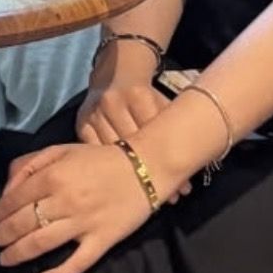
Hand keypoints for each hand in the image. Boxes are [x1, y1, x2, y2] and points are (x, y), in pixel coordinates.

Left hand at [0, 141, 159, 272]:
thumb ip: (31, 163)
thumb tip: (8, 187)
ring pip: (41, 243)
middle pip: (23, 223)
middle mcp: (64, 201)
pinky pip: (76, 264)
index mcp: (53, 177)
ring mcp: (83, 224)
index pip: (15, 199)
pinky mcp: (101, 240)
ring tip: (7, 259)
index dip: (0, 211)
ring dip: (18, 253)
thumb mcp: (61, 150)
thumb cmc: (100, 160)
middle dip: (4, 235)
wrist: (145, 168)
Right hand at [77, 82, 191, 201]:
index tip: (183, 186)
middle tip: (169, 199)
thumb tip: (191, 160)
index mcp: (138, 95)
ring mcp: (95, 114)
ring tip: (150, 199)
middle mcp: (113, 104)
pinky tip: (122, 187)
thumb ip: (170, 125)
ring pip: (113, 154)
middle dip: (153, 175)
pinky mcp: (82, 125)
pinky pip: (94, 154)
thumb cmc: (145, 92)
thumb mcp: (161, 101)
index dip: (169, 162)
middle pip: (134, 147)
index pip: (154, 134)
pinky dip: (109, 171)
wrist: (114, 72)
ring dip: (131, 179)